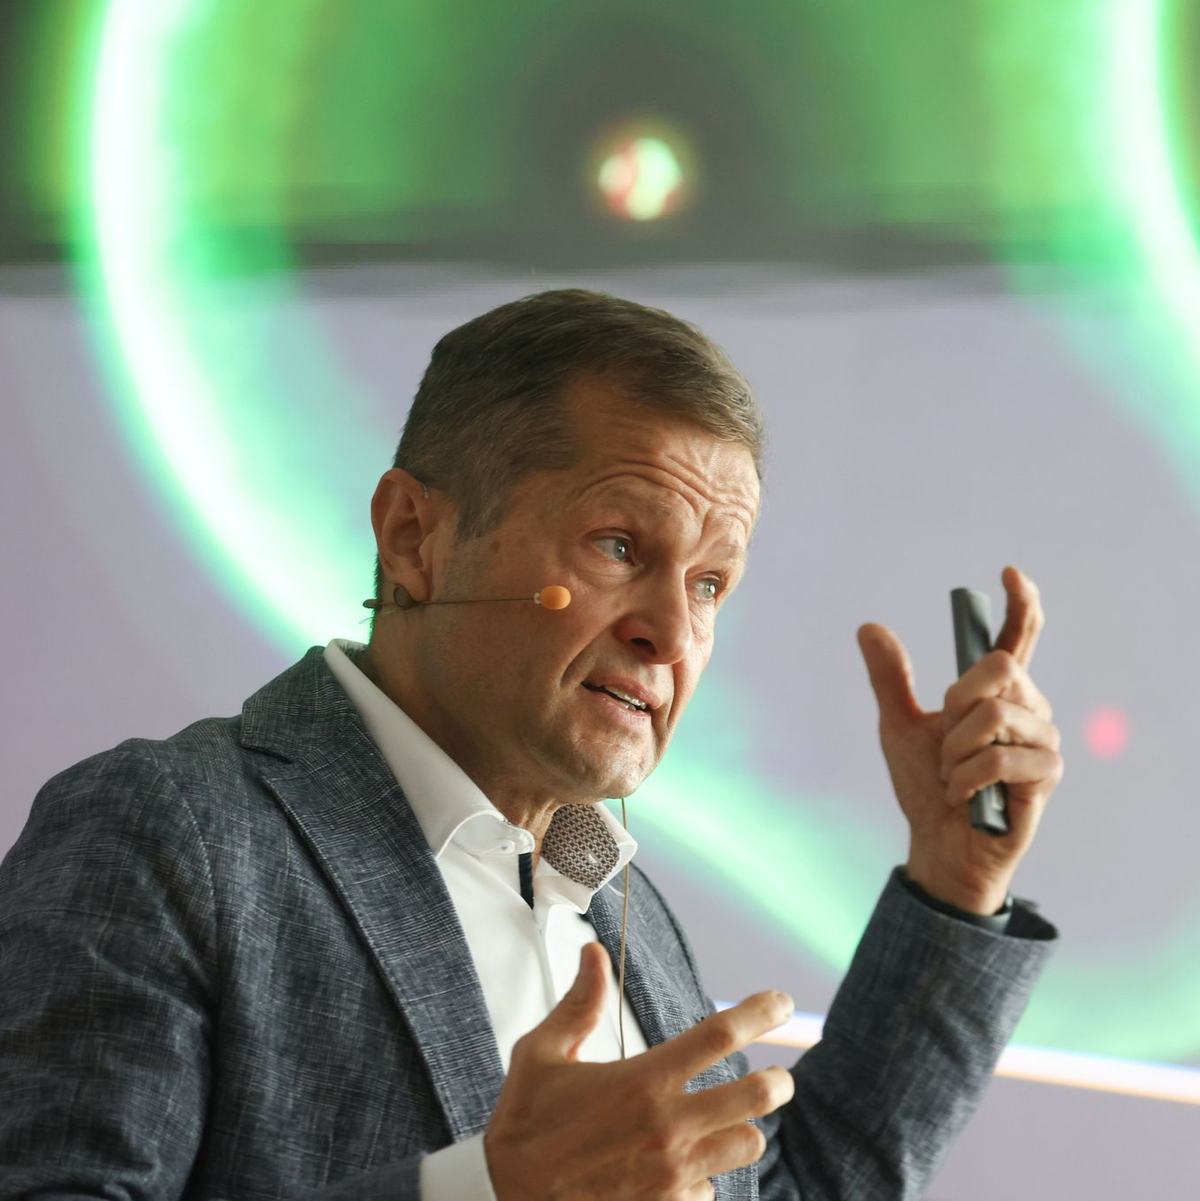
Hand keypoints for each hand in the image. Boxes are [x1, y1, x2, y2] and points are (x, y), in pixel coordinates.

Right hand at [484, 943, 794, 1200]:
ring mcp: (672, 1174)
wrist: (505, 1200)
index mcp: (641, 1080)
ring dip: (743, 1131)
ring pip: (747, 1145)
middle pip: (756, 1096)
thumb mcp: (542, 1054)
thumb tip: (594, 952)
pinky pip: (712, 1190)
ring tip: (727, 1122)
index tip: (781, 1002)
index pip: (718, 1035)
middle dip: (777, 1082)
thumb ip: (579, 1003)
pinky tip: (681, 1168)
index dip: (759, 1012)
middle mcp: (666, 1126)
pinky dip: (705, 1177)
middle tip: (776, 1077)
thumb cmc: (524, 1125)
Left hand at [856, 565, 1063, 913]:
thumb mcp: (897, 726)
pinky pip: (998, 757)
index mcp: (995, 692)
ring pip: (993, 715)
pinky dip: (966, 778)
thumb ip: (889, 678)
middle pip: (998, 668)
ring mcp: (1041, 739)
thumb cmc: (926, 785)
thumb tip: (869, 626)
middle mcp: (1026, 707)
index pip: (1016, 638)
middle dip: (955, 703)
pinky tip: (965, 796)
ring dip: (955, 751)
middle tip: (945, 742)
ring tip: (954, 776)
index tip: (1008, 573)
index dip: (1021, 603)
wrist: (937, 843)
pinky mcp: (1046, 773)